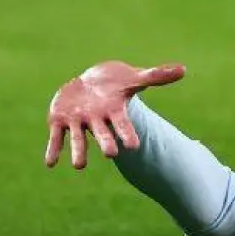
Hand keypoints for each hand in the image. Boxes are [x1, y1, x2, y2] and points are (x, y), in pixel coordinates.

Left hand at [44, 61, 185, 169]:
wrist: (91, 84)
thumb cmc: (116, 83)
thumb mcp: (134, 77)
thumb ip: (156, 76)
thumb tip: (184, 69)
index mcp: (114, 111)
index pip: (123, 124)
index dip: (127, 134)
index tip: (133, 146)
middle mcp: (97, 120)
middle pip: (102, 134)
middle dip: (106, 143)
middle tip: (111, 155)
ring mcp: (78, 121)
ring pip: (78, 139)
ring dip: (79, 152)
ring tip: (79, 166)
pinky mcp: (60, 121)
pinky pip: (56, 137)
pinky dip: (54, 150)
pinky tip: (50, 164)